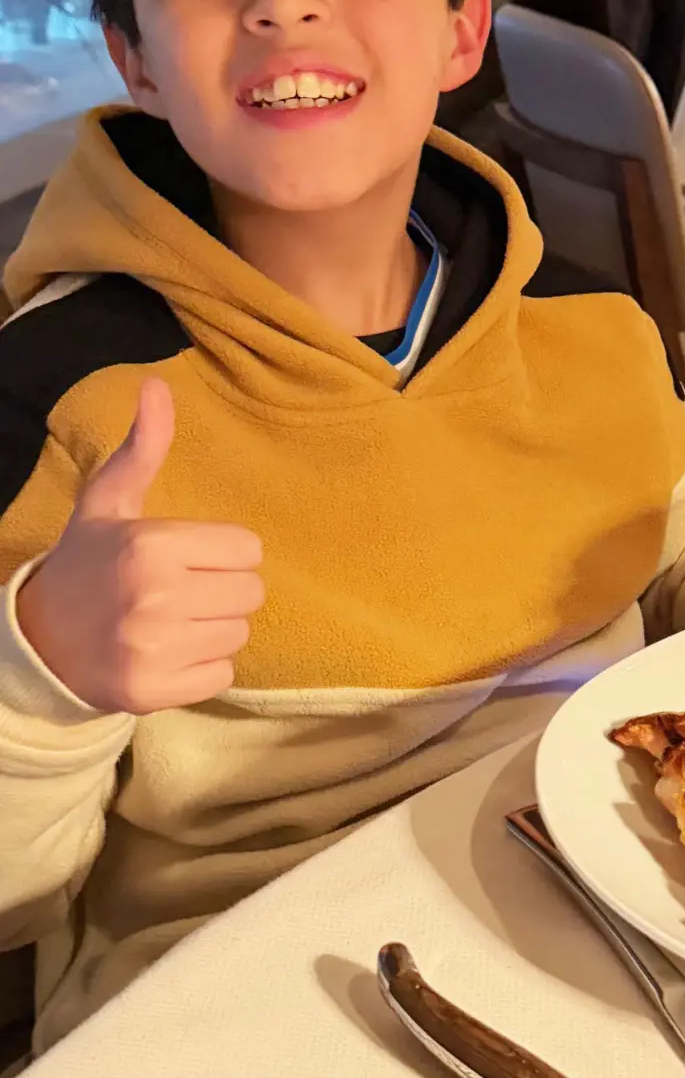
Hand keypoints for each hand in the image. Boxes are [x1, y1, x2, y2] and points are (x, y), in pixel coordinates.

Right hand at [16, 378, 264, 713]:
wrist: (40, 641)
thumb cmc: (88, 563)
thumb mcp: (109, 502)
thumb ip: (143, 449)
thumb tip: (158, 386)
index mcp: (150, 545)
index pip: (247, 549)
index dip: (224, 553)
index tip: (192, 558)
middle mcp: (155, 597)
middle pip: (250, 593)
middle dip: (224, 590)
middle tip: (186, 590)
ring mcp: (154, 649)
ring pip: (239, 634)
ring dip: (215, 628)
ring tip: (176, 621)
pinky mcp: (155, 691)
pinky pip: (223, 675)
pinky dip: (204, 668)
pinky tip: (171, 653)